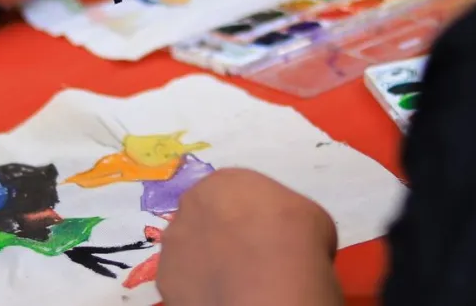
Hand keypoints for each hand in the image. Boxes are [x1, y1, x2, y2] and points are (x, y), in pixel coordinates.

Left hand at [158, 169, 340, 305]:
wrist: (270, 289)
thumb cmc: (296, 242)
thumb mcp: (311, 217)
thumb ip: (286, 216)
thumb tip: (283, 235)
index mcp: (226, 181)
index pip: (234, 193)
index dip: (251, 216)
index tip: (266, 235)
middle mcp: (191, 204)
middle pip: (205, 216)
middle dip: (222, 234)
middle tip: (248, 258)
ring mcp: (173, 240)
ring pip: (190, 248)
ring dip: (205, 259)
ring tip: (234, 282)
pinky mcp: (164, 276)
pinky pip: (183, 279)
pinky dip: (198, 287)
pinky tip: (221, 296)